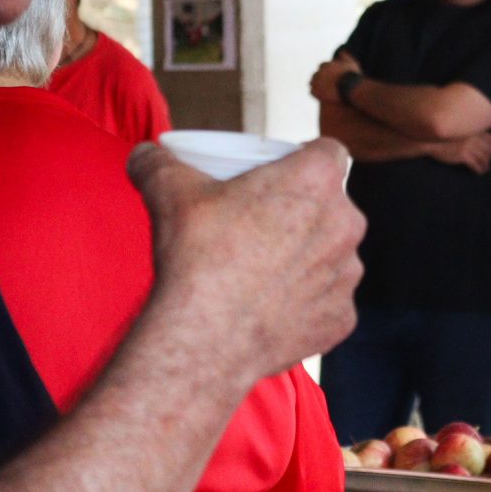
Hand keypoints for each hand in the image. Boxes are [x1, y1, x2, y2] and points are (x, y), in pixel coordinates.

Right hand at [129, 138, 364, 383]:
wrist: (204, 339)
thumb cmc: (198, 258)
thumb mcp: (170, 192)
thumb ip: (157, 163)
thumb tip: (143, 155)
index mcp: (316, 181)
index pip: (328, 152)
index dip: (306, 158)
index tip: (281, 174)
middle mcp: (345, 224)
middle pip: (331, 206)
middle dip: (304, 212)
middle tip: (261, 225)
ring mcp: (347, 275)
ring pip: (332, 256)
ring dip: (307, 259)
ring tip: (263, 271)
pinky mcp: (342, 319)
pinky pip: (327, 304)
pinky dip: (306, 305)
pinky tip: (271, 310)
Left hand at [308, 49, 361, 104]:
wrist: (349, 88)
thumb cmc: (352, 75)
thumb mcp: (351, 63)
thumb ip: (345, 56)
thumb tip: (341, 52)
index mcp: (325, 65)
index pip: (322, 66)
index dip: (326, 71)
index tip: (330, 76)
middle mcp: (318, 72)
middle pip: (316, 75)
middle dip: (320, 78)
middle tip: (326, 85)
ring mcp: (316, 82)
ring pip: (312, 83)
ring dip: (316, 86)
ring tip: (323, 91)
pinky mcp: (315, 91)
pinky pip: (312, 92)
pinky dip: (316, 93)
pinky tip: (321, 96)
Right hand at [432, 132, 490, 173]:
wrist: (432, 141)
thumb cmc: (445, 137)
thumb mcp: (461, 132)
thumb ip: (472, 135)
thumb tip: (482, 144)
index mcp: (474, 131)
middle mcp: (473, 137)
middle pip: (489, 150)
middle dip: (490, 157)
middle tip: (489, 163)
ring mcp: (468, 146)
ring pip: (484, 158)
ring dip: (486, 164)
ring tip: (485, 169)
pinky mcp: (463, 155)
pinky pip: (476, 164)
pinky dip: (480, 169)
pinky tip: (480, 172)